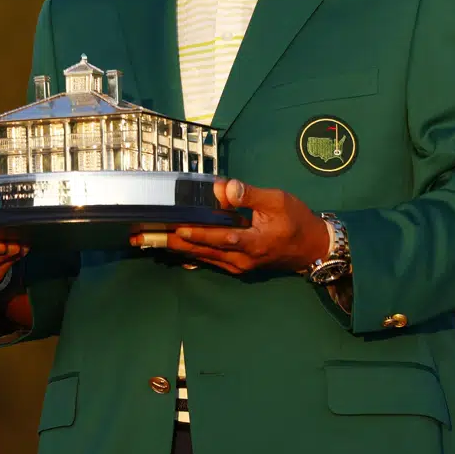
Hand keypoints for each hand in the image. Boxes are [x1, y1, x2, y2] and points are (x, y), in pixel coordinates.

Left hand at [130, 178, 329, 274]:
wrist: (312, 247)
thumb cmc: (296, 220)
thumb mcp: (278, 201)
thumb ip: (249, 195)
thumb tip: (222, 188)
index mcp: (253, 242)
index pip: (220, 238)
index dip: (198, 234)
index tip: (176, 228)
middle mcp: (240, 259)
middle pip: (202, 251)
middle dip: (171, 242)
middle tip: (142, 236)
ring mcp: (236, 265)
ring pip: (201, 257)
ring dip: (174, 248)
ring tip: (147, 241)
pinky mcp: (235, 265)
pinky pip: (207, 260)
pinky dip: (188, 253)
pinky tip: (170, 250)